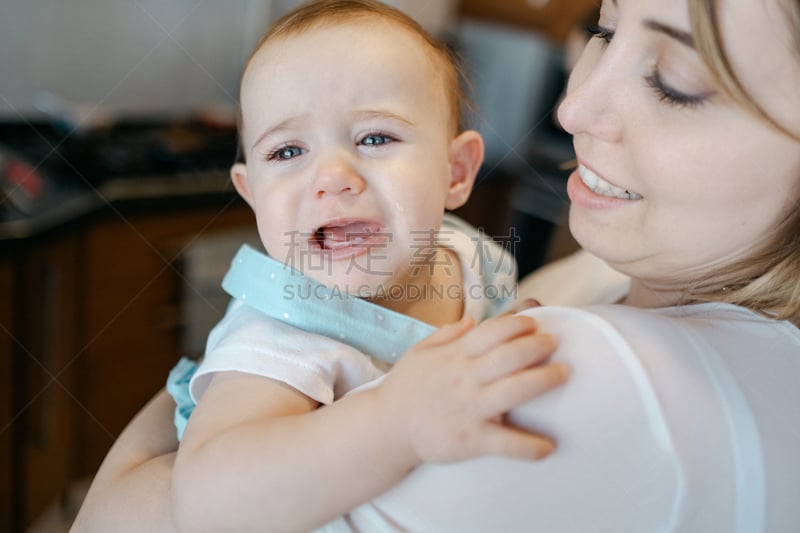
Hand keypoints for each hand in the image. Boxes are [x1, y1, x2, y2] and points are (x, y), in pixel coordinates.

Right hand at [377, 314, 567, 465]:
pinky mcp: (471, 440)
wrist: (386, 428)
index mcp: (454, 356)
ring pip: (515, 391)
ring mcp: (469, 409)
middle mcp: (464, 379)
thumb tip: (471, 322)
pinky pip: (506, 443)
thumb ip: (446, 335)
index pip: (492, 331)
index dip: (518, 323)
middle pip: (510, 356)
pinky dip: (529, 446)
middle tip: (554, 343)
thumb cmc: (405, 389)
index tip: (534, 322)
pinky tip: (549, 446)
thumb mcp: (419, 352)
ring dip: (544, 380)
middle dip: (538, 345)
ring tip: (563, 373)